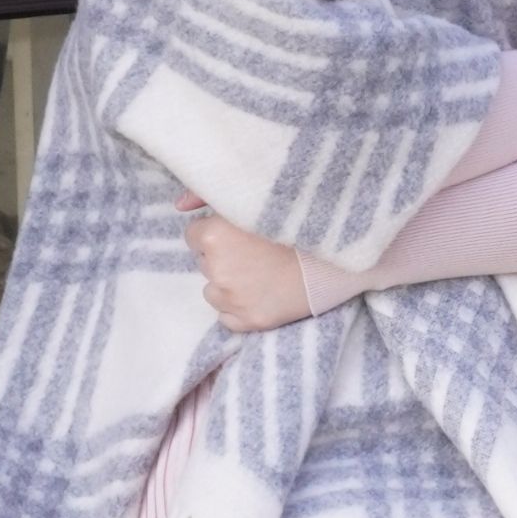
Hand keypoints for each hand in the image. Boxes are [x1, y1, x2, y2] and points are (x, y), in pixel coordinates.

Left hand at [176, 198, 310, 329]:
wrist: (337, 254)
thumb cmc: (295, 220)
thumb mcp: (251, 197)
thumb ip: (207, 196)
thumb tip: (178, 205)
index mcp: (214, 236)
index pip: (195, 235)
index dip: (217, 232)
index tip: (240, 232)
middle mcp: (218, 270)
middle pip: (206, 263)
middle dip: (224, 257)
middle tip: (256, 250)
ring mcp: (233, 300)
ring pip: (214, 291)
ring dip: (229, 283)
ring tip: (261, 272)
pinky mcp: (251, 322)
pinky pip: (228, 318)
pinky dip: (240, 308)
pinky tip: (262, 293)